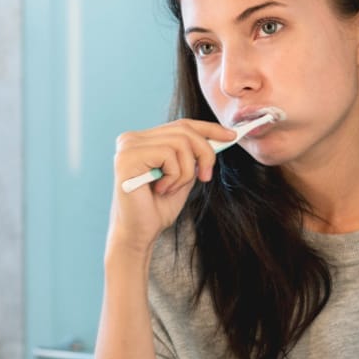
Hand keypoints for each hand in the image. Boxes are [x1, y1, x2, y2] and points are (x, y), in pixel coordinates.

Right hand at [107, 119, 233, 256]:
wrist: (138, 234)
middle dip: (204, 154)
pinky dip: (174, 176)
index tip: (231, 136)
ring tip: (172, 189)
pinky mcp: (127, 159)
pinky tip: (161, 190)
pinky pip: (167, 155)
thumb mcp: (182, 177)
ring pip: (179, 143)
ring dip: (185, 172)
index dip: (208, 128)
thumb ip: (192, 157)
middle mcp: (131, 139)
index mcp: (143, 140)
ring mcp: (127, 147)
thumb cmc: (156, 209)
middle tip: (205, 178)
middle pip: (184, 130)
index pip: (181, 124)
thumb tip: (218, 137)